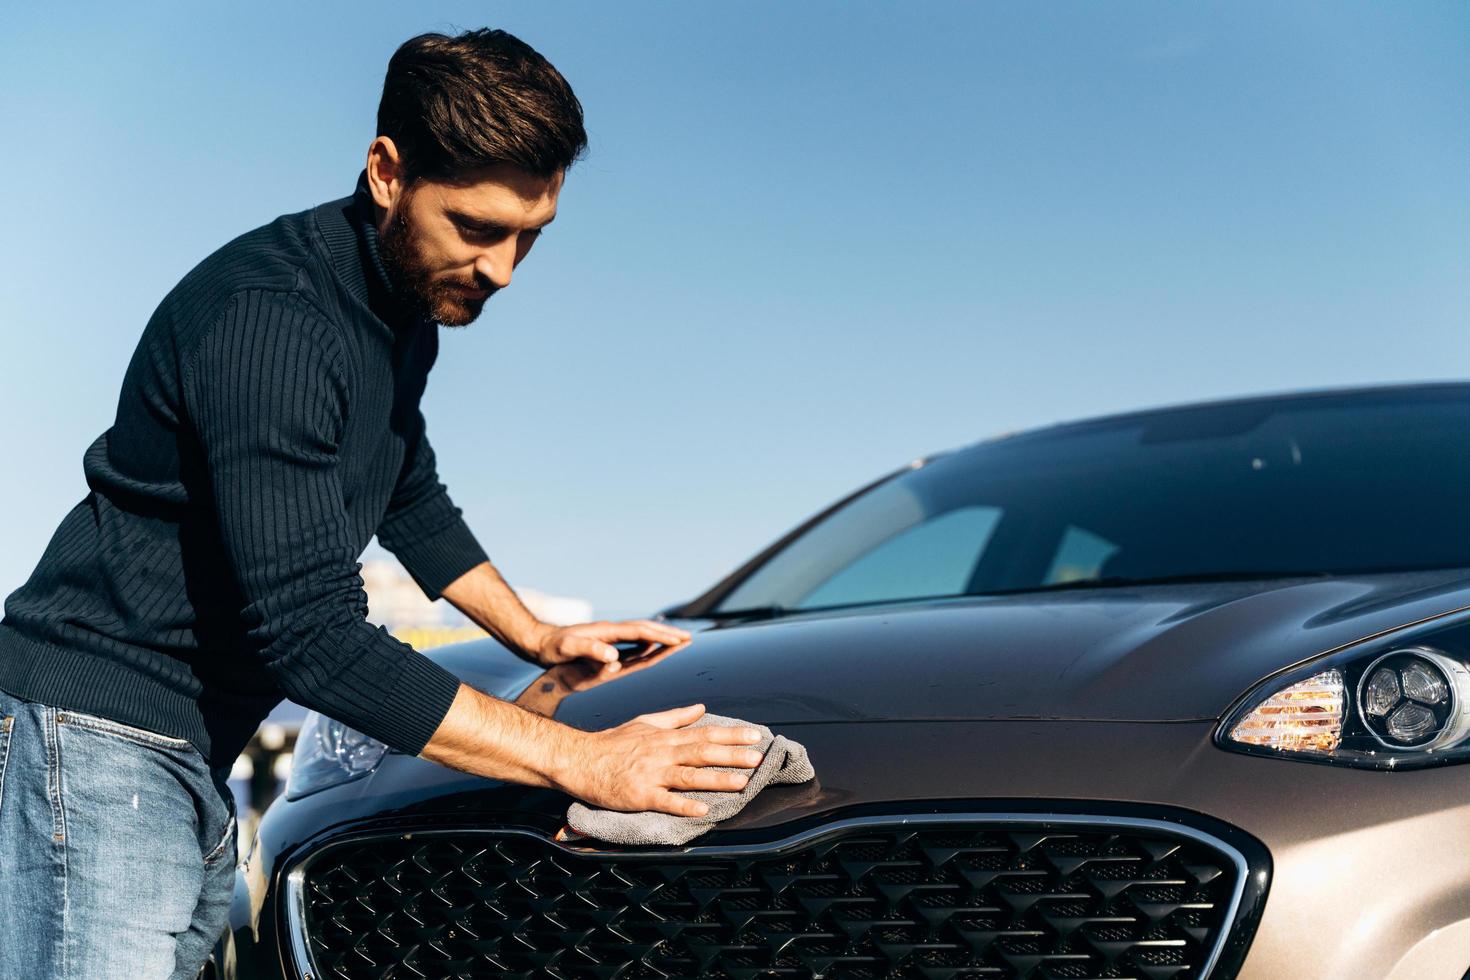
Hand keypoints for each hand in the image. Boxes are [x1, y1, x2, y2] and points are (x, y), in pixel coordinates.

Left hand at [529, 619, 690, 670]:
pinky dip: (647, 645)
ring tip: (680, 641)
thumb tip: (614, 657)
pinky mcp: (606, 645)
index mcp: (607, 632)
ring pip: (642, 637)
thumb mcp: (569, 648)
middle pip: (645, 631)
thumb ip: (590, 650)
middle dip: (667, 635)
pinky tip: (654, 647)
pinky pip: (632, 646)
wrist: (540, 642)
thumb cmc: (554, 647)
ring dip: (661, 639)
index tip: (679, 640)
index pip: (639, 633)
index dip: (660, 637)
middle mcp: (612, 633)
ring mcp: (610, 638)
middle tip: (689, 638)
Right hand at [553, 703, 763, 816]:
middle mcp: (662, 753)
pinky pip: (665, 801)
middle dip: (733, 755)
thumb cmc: (612, 743)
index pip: (705, 733)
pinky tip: (703, 810)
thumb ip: (675, 717)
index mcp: (665, 737)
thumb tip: (701, 708)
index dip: (732, 734)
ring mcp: (651, 774)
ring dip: (718, 779)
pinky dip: (684, 805)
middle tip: (758, 758)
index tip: (755, 736)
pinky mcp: (639, 795)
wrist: (579, 760)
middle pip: (703, 752)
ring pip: (690, 776)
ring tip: (742, 783)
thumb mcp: (644, 722)